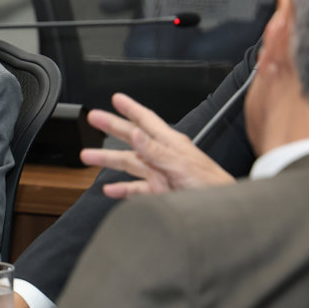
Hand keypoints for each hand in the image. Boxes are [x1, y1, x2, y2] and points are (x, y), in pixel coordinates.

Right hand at [80, 92, 234, 198]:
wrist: (220, 208)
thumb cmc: (211, 185)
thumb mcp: (181, 164)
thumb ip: (156, 150)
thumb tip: (135, 134)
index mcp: (170, 142)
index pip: (146, 119)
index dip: (130, 108)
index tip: (116, 98)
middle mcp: (162, 155)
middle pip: (131, 137)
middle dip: (111, 127)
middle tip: (93, 118)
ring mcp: (159, 173)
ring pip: (128, 163)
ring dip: (108, 160)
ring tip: (88, 156)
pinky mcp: (158, 191)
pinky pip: (135, 189)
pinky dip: (122, 189)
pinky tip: (110, 190)